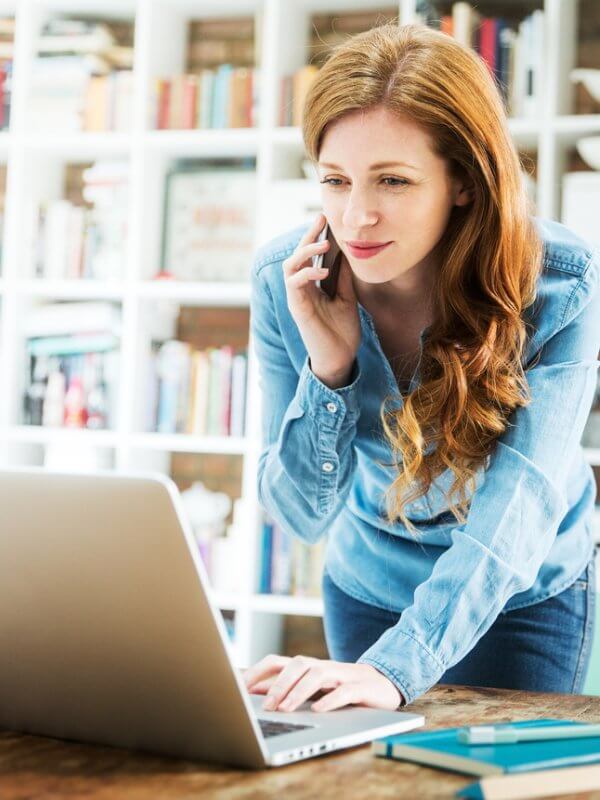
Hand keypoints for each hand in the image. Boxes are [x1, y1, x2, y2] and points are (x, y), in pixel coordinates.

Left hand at [243, 654, 403, 712]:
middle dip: (279, 684)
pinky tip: (319, 710)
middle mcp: (322, 667)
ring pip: (317, 674)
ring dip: (299, 692)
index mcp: (307, 667)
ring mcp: (341, 675)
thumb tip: (256, 693)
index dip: (257, 672)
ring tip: (286, 710)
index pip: (277, 661)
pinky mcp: (360, 688)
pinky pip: (344, 691)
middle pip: (297, 664)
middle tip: (266, 707)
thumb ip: (287, 688)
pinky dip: (330, 700)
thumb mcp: (312, 689)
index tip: (239, 688)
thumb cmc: (340, 688)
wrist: (382, 686)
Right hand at [283, 213, 360, 380]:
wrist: (340, 358)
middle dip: (308, 235)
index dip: (315, 236)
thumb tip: (346, 251)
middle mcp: (301, 289)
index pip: (309, 255)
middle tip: (321, 219)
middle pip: (297, 255)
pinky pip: (294, 284)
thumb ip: (343, 276)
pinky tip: (323, 270)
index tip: (326, 218)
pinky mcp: (297, 309)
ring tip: (324, 243)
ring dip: (305, 252)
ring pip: (290, 266)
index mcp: (312, 285)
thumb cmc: (342, 331)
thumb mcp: (347, 297)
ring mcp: (297, 298)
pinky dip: (307, 273)